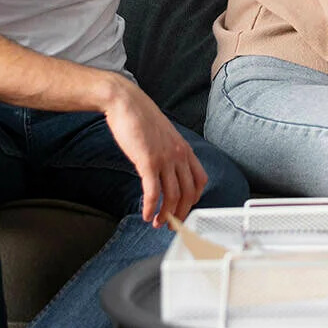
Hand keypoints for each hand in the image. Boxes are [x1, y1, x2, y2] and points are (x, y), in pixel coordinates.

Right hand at [103, 79, 208, 226]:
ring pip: (172, 195)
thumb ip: (170, 151)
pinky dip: (150, 207)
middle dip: (181, 213)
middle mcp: (179, 155)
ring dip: (165, 214)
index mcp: (185, 149)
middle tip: (171, 225)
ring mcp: (165, 159)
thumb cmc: (142, 118)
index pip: (200, 180)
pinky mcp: (147, 161)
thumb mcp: (164, 135)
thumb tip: (167, 168)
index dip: (194, 199)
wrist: (127, 103)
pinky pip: (152, 191)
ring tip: (156, 224)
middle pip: (188, 192)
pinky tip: (145, 215)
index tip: (184, 208)